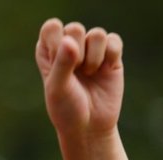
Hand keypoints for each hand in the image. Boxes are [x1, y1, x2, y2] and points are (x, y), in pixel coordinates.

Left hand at [35, 19, 124, 141]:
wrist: (90, 128)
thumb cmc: (66, 110)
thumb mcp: (57, 89)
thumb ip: (61, 64)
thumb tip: (70, 41)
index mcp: (49, 50)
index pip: (52, 27)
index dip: (57, 45)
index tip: (58, 67)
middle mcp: (69, 45)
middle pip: (75, 28)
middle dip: (76, 54)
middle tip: (76, 74)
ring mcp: (91, 49)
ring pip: (97, 34)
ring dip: (94, 58)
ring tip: (89, 75)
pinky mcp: (111, 55)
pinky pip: (114, 40)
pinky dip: (110, 56)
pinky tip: (105, 71)